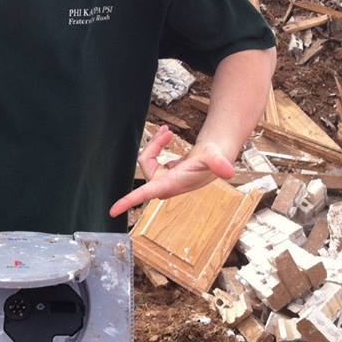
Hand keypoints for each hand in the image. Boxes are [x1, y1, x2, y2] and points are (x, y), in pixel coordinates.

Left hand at [109, 125, 234, 216]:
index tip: (113, 211)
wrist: (218, 155)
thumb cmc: (215, 157)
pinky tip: (166, 137)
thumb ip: (219, 163)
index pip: (146, 194)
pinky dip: (157, 145)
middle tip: (167, 130)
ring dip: (155, 142)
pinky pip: (152, 157)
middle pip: (146, 163)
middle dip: (154, 145)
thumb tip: (228, 171)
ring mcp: (164, 180)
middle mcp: (165, 185)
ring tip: (167, 131)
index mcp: (172, 184)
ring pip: (147, 159)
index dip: (129, 201)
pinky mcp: (164, 173)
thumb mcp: (215, 157)